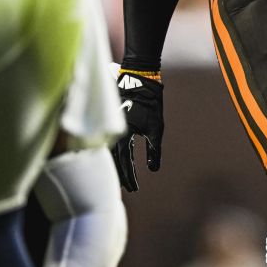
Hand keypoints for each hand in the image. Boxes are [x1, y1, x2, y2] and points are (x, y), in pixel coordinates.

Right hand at [111, 68, 163, 191]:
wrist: (140, 78)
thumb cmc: (150, 103)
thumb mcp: (156, 129)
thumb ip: (154, 150)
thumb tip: (153, 168)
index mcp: (122, 135)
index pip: (123, 162)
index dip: (129, 176)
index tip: (134, 188)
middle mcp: (113, 132)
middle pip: (114, 159)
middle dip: (122, 174)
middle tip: (129, 187)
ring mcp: (111, 125)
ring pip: (111, 151)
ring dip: (117, 164)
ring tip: (124, 177)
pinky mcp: (113, 120)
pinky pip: (110, 141)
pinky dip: (115, 152)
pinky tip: (120, 159)